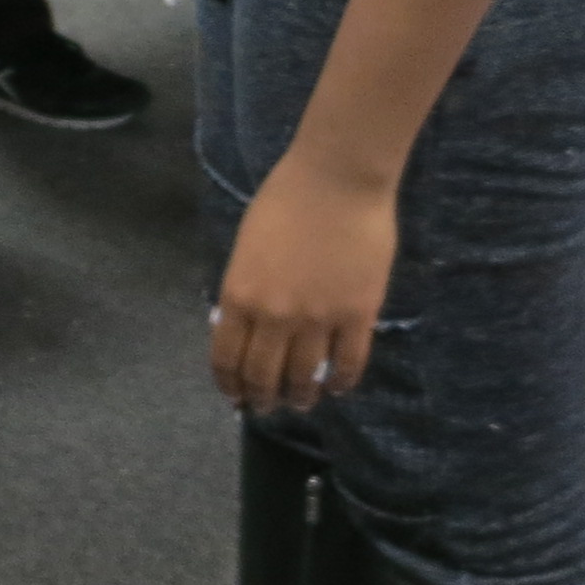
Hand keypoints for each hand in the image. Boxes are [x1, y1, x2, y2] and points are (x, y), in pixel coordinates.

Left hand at [211, 159, 398, 412]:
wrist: (337, 178)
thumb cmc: (286, 200)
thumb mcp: (246, 247)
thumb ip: (244, 290)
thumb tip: (244, 327)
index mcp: (239, 296)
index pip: (226, 360)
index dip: (230, 386)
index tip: (236, 397)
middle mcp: (274, 316)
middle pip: (263, 377)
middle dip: (262, 399)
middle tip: (267, 406)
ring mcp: (318, 319)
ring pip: (305, 378)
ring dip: (300, 397)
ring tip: (302, 401)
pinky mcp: (357, 315)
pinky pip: (349, 364)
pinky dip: (342, 383)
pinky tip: (338, 387)